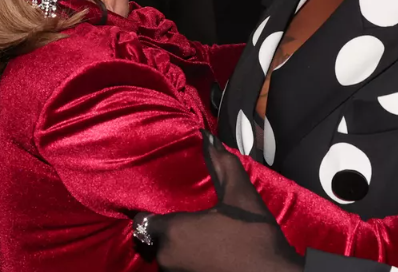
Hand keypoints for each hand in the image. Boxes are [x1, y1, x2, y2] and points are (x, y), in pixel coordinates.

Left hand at [133, 130, 301, 271]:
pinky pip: (178, 269)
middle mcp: (166, 257)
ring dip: (176, 248)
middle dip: (167, 230)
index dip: (150, 212)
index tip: (166, 207)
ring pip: (165, 257)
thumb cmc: (255, 236)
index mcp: (173, 231)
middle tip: (188, 221)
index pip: (142, 221)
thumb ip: (223, 164)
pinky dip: (186, 261)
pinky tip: (207, 254)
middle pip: (153, 240)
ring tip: (199, 238)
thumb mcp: (241, 195)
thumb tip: (209, 138)